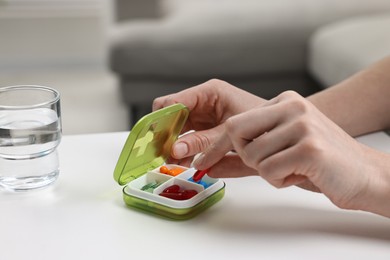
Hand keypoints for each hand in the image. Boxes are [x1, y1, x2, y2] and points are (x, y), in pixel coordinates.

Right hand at [153, 79, 264, 164]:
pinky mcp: (208, 130)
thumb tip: (175, 149)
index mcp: (209, 93)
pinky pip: (188, 139)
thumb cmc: (263, 125)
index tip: (154, 141)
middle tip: (160, 156)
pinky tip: (185, 164)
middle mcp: (203, 102)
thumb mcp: (231, 134)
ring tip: (172, 164)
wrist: (281, 134)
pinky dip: (185, 152)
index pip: (171, 102)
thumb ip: (203, 142)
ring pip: (178, 130)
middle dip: (165, 136)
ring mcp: (205, 116)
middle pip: (172, 117)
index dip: (160, 121)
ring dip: (173, 147)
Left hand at [194, 91, 389, 215]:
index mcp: (285, 101)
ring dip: (267, 172)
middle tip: (267, 165)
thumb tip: (206, 158)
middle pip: (236, 131)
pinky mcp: (309, 148)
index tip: (202, 162)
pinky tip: (301, 175)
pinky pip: (270, 171)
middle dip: (243, 156)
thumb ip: (251, 144)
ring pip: (252, 156)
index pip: (235, 121)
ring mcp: (301, 125)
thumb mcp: (284, 143)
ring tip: (292, 168)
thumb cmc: (320, 162)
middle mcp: (292, 106)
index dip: (216, 145)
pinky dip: (280, 181)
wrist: (366, 174)